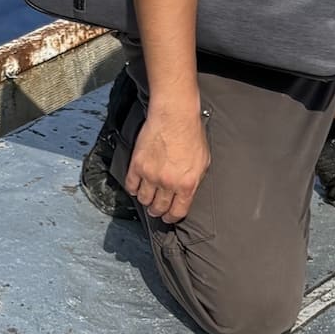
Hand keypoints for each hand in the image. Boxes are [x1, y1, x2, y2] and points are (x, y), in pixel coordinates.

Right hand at [126, 98, 210, 226]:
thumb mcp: (203, 162)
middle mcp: (168, 183)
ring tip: (147, 197)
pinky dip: (133, 188)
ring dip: (145, 201)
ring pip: (143, 200)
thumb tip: (188, 193)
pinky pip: (131, 186)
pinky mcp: (137, 165)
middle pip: (158, 208)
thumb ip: (195, 181)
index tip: (169, 217)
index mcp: (187, 184)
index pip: (177, 212)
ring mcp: (151, 175)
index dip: (172, 218)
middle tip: (156, 209)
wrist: (175, 116)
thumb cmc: (191, 134)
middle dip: (158, 211)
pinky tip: (137, 186)